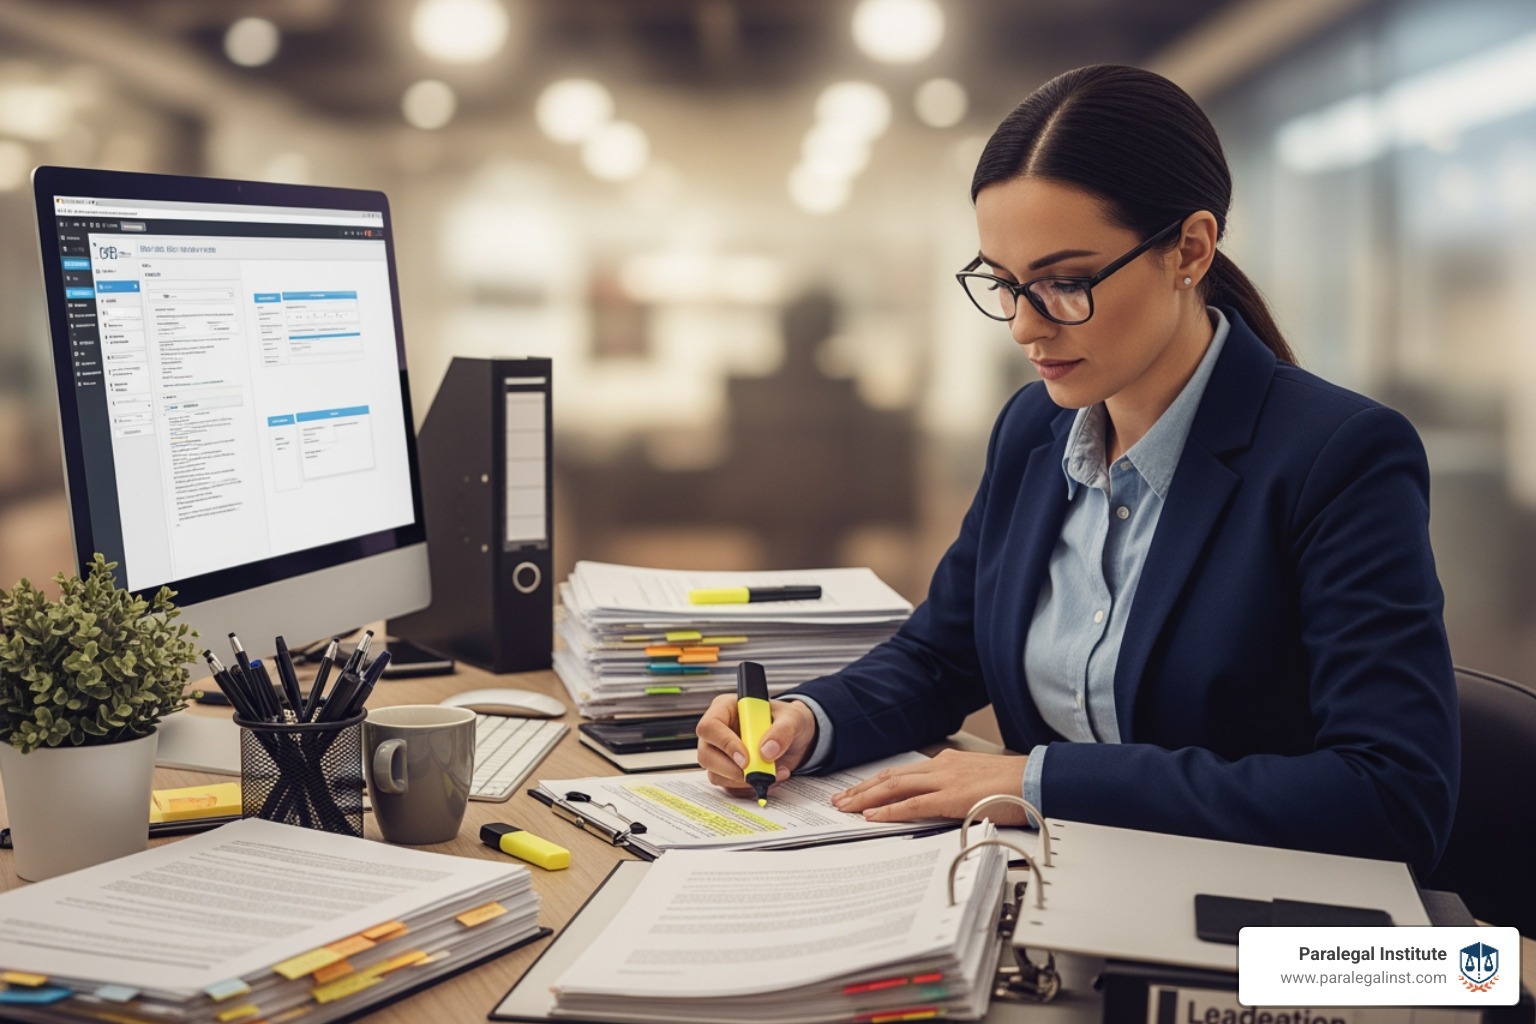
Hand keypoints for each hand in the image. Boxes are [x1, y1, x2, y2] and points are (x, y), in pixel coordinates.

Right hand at [697, 693, 817, 796]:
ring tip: (773, 773)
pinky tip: (769, 778)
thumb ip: (782, 731)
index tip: (746, 759)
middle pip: (706, 755)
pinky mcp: (728, 772)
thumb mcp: (792, 717)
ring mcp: (721, 754)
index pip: (710, 727)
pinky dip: (749, 788)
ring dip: (744, 781)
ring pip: (716, 775)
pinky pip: (729, 786)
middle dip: (732, 770)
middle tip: (758, 773)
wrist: (796, 738)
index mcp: (725, 709)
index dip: (725, 744)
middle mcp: (718, 732)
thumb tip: (766, 751)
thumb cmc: (787, 720)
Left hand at [831, 749, 1031, 822]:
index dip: (876, 783)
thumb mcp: (977, 783)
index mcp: (946, 763)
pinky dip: (890, 811)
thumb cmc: (1015, 785)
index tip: (857, 792)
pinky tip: (874, 817)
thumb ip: (955, 791)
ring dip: (867, 799)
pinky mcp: (953, 798)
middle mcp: (941, 767)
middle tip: (840, 801)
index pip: (901, 773)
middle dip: (862, 790)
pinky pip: (914, 804)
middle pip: (891, 777)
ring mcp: (945, 781)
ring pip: (895, 787)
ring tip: (847, 808)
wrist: (1037, 780)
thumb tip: (939, 804)